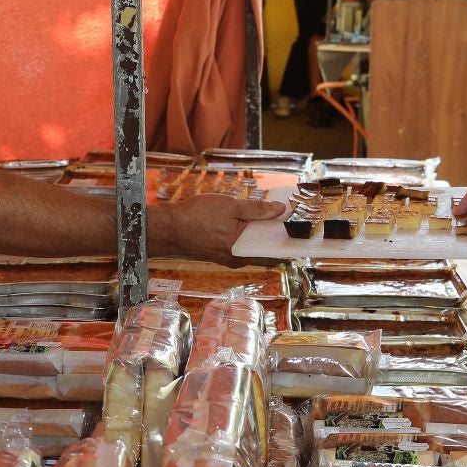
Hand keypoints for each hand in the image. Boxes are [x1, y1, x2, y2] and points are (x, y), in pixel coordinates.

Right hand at [150, 194, 282, 265]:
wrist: (168, 228)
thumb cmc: (195, 217)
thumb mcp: (230, 207)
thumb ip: (257, 209)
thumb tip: (280, 209)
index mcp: (243, 251)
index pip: (274, 249)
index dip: (286, 236)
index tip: (299, 226)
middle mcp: (237, 259)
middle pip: (263, 245)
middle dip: (273, 229)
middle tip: (284, 212)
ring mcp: (228, 257)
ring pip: (251, 242)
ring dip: (258, 228)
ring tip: (266, 211)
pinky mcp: (220, 252)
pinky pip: (239, 242)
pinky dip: (245, 230)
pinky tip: (246, 217)